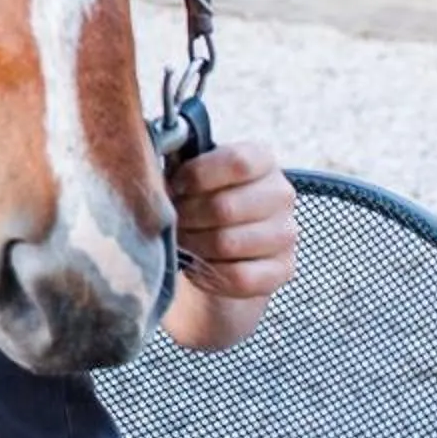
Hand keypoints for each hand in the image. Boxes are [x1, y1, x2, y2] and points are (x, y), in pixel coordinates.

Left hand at [161, 139, 297, 351]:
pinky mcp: (284, 268)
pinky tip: (198, 264)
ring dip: (195, 245)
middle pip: (226, 207)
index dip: (197, 175)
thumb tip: (150, 167)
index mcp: (262, 160)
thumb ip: (177, 163)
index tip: (174, 186)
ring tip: (182, 241)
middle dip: (186, 217)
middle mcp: (281, 194)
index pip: (237, 163)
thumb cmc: (200, 197)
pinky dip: (210, 273)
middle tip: (172, 221)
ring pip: (229, 243)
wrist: (221, 241)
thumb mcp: (190, 172)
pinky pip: (240, 276)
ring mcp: (286, 233)